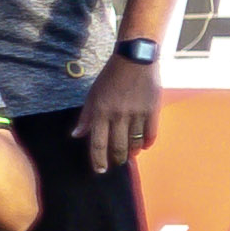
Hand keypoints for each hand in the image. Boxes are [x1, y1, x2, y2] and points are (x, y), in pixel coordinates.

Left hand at [78, 51, 160, 170]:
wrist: (135, 60)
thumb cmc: (110, 77)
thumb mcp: (92, 95)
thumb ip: (86, 117)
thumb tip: (76, 135)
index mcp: (100, 111)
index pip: (97, 143)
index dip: (98, 160)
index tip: (99, 170)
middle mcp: (118, 115)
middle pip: (117, 146)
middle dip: (116, 159)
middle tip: (116, 164)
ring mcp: (137, 113)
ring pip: (135, 142)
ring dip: (131, 152)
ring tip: (129, 156)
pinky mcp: (153, 109)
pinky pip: (151, 133)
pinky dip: (147, 142)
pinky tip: (143, 146)